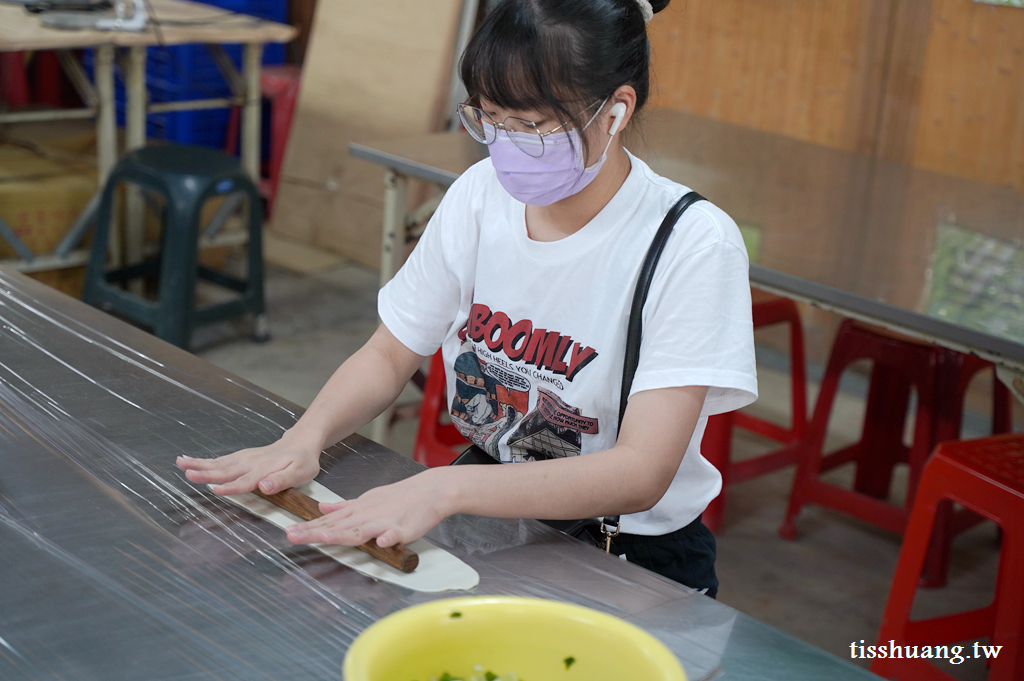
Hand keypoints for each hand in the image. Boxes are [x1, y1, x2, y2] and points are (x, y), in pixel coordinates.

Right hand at [176, 428, 321, 495]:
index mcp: (264, 469)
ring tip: (180, 464)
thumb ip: (282, 481)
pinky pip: (220, 460)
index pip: (245, 481)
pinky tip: (189, 460)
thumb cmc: (302, 461)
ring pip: (219, 463)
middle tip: (188, 474)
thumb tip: (265, 487)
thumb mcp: (300, 473)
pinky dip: (203, 460)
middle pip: (226, 470)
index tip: (215, 489)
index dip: (231, 487)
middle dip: (206, 473)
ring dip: (199, 464)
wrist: (301, 442)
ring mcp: (244, 458)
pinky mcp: (240, 457)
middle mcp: (250, 463)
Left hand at [285, 468, 450, 548]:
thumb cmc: (400, 497)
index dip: (309, 527)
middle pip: (337, 527)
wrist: (430, 490)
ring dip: (343, 534)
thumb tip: (322, 508)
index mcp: (358, 511)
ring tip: (326, 538)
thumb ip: (345, 507)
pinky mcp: (403, 528)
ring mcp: (384, 521)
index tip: (289, 531)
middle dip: (314, 532)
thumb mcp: (368, 499)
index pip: (329, 522)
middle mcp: (366, 515)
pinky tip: (381, 542)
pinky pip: (394, 534)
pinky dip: (387, 538)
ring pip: (360, 530)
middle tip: (292, 535)